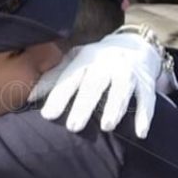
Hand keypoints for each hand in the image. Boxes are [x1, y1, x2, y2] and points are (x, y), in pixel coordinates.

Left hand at [29, 33, 162, 137]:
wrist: (135, 45)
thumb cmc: (97, 60)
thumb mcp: (75, 63)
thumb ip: (53, 78)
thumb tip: (30, 97)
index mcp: (86, 60)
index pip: (70, 78)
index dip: (59, 96)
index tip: (47, 115)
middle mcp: (107, 64)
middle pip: (95, 85)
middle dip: (84, 105)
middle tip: (73, 127)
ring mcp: (128, 73)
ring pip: (122, 90)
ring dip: (115, 107)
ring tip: (107, 126)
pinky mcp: (146, 83)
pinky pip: (147, 99)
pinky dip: (145, 115)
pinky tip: (140, 132)